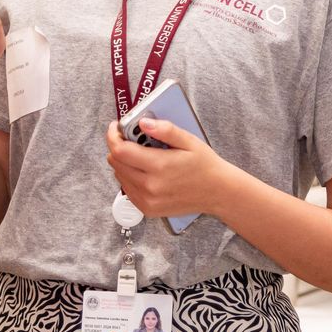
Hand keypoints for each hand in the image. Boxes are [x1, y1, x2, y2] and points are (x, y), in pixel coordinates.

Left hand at [105, 120, 228, 218]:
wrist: (218, 193)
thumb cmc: (204, 165)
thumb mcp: (189, 141)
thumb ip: (165, 130)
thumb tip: (143, 123)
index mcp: (159, 166)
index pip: (120, 151)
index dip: (113, 136)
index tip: (115, 127)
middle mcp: (150, 186)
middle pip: (116, 163)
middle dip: (118, 146)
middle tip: (130, 138)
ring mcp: (148, 200)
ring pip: (119, 175)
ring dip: (123, 162)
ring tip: (140, 155)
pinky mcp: (148, 209)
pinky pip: (127, 189)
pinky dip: (129, 177)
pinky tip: (143, 170)